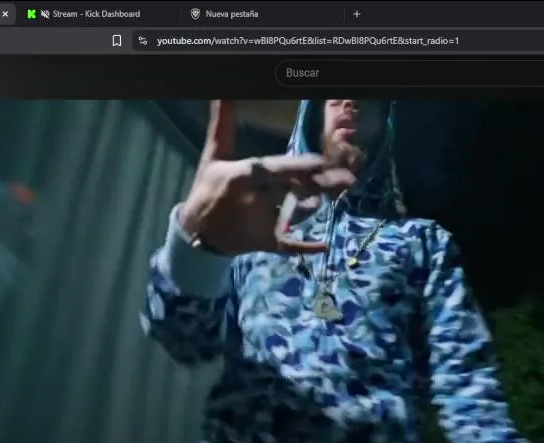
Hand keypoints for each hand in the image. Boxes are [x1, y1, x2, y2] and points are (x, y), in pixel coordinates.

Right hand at [178, 100, 355, 255]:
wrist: (195, 230)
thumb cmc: (208, 187)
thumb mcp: (213, 155)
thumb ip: (222, 124)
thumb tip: (222, 95)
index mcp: (242, 176)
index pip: (275, 169)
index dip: (298, 166)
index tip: (320, 162)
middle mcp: (254, 199)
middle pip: (292, 189)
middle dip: (320, 183)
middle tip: (348, 178)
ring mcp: (261, 222)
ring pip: (294, 213)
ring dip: (312, 206)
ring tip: (335, 195)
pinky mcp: (266, 241)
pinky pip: (288, 245)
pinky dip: (305, 246)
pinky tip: (324, 245)